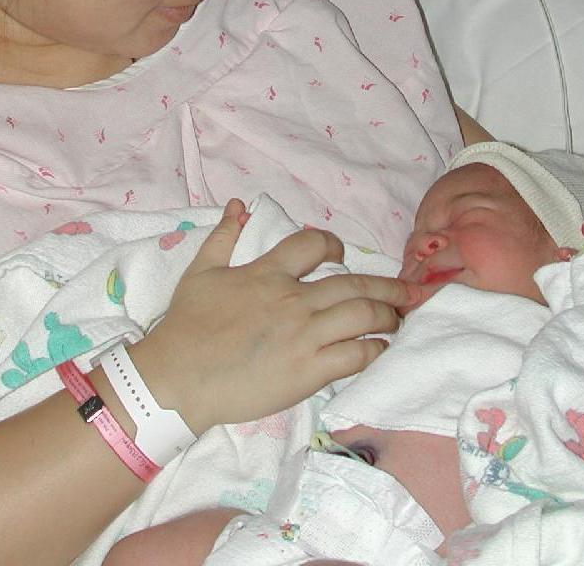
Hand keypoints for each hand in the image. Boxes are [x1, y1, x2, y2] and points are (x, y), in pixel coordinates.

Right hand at [128, 199, 417, 433]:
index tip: (341, 255)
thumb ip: (223, 236)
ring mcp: (304, 336)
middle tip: (406, 290)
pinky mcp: (309, 371)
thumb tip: (239, 204)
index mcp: (268, 273)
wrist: (177, 378)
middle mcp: (293, 300)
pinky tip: (382, 348)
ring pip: (362, 316)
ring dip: (388, 315)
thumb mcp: (200, 272)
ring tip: (399, 319)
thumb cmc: (185, 326)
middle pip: (352, 283)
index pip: (312, 245)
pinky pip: (355, 355)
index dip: (333, 245)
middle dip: (385, 285)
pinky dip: (375, 350)